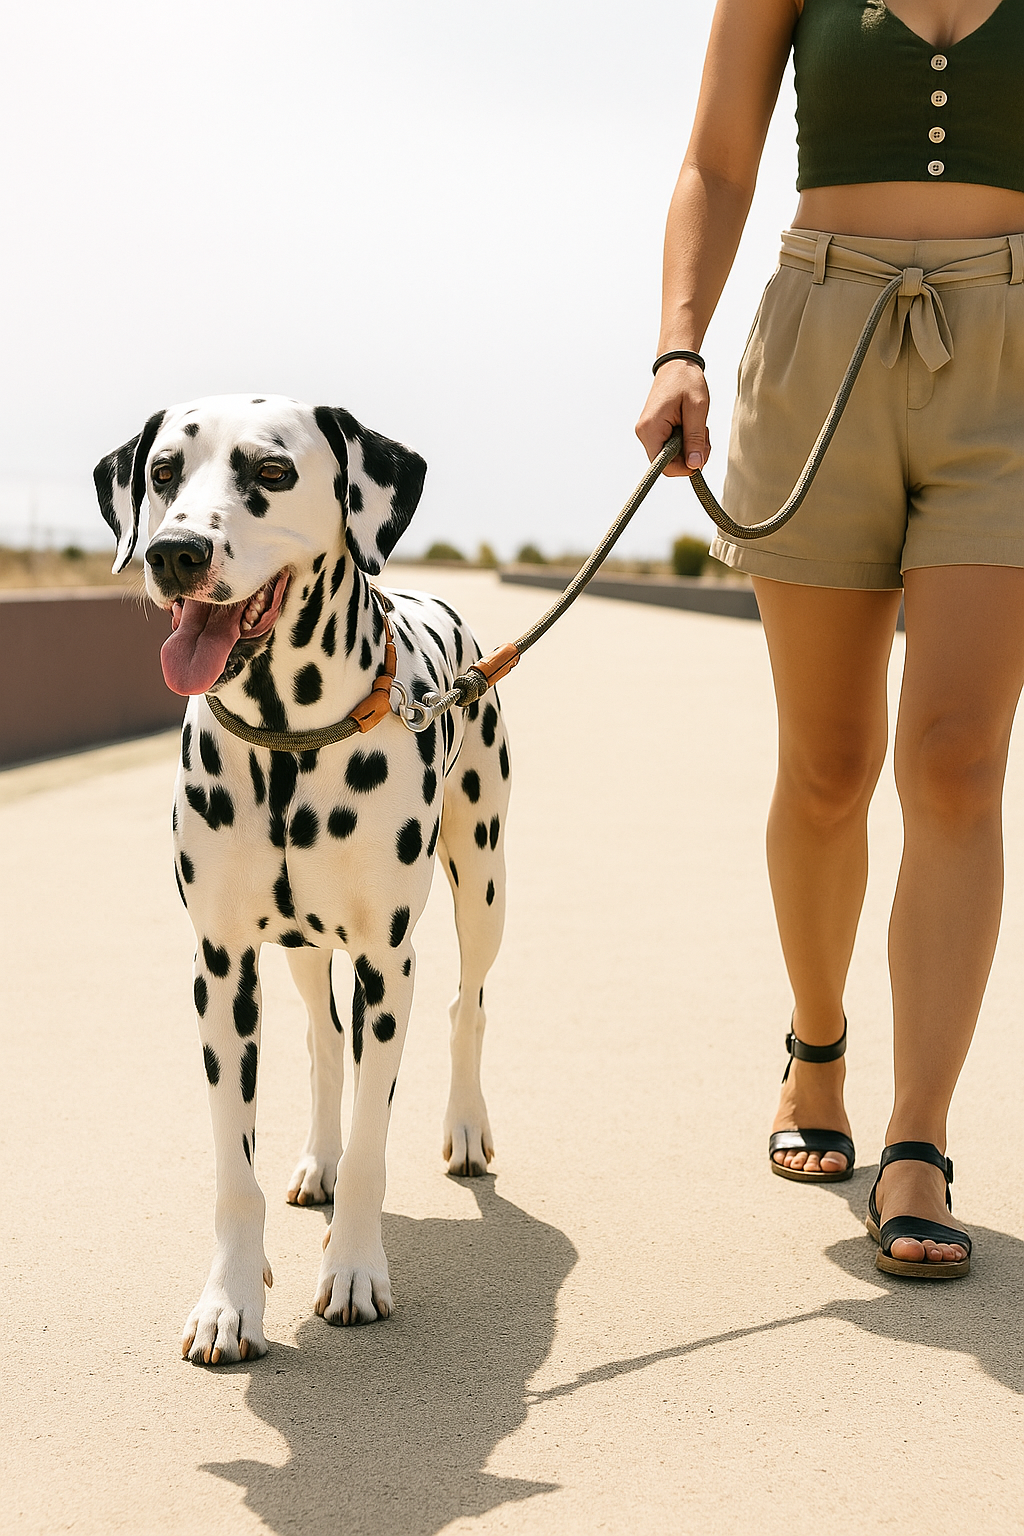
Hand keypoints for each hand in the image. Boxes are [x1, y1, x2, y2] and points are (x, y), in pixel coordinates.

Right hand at [635, 359, 709, 477]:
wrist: (676, 362)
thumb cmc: (686, 380)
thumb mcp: (696, 409)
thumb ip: (695, 438)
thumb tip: (695, 465)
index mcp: (651, 429)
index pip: (664, 467)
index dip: (685, 467)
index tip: (701, 453)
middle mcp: (644, 433)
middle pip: (668, 463)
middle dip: (690, 455)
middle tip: (704, 437)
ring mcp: (648, 432)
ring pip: (670, 456)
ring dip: (689, 447)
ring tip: (699, 427)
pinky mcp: (654, 430)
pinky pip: (669, 446)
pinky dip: (684, 441)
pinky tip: (691, 426)